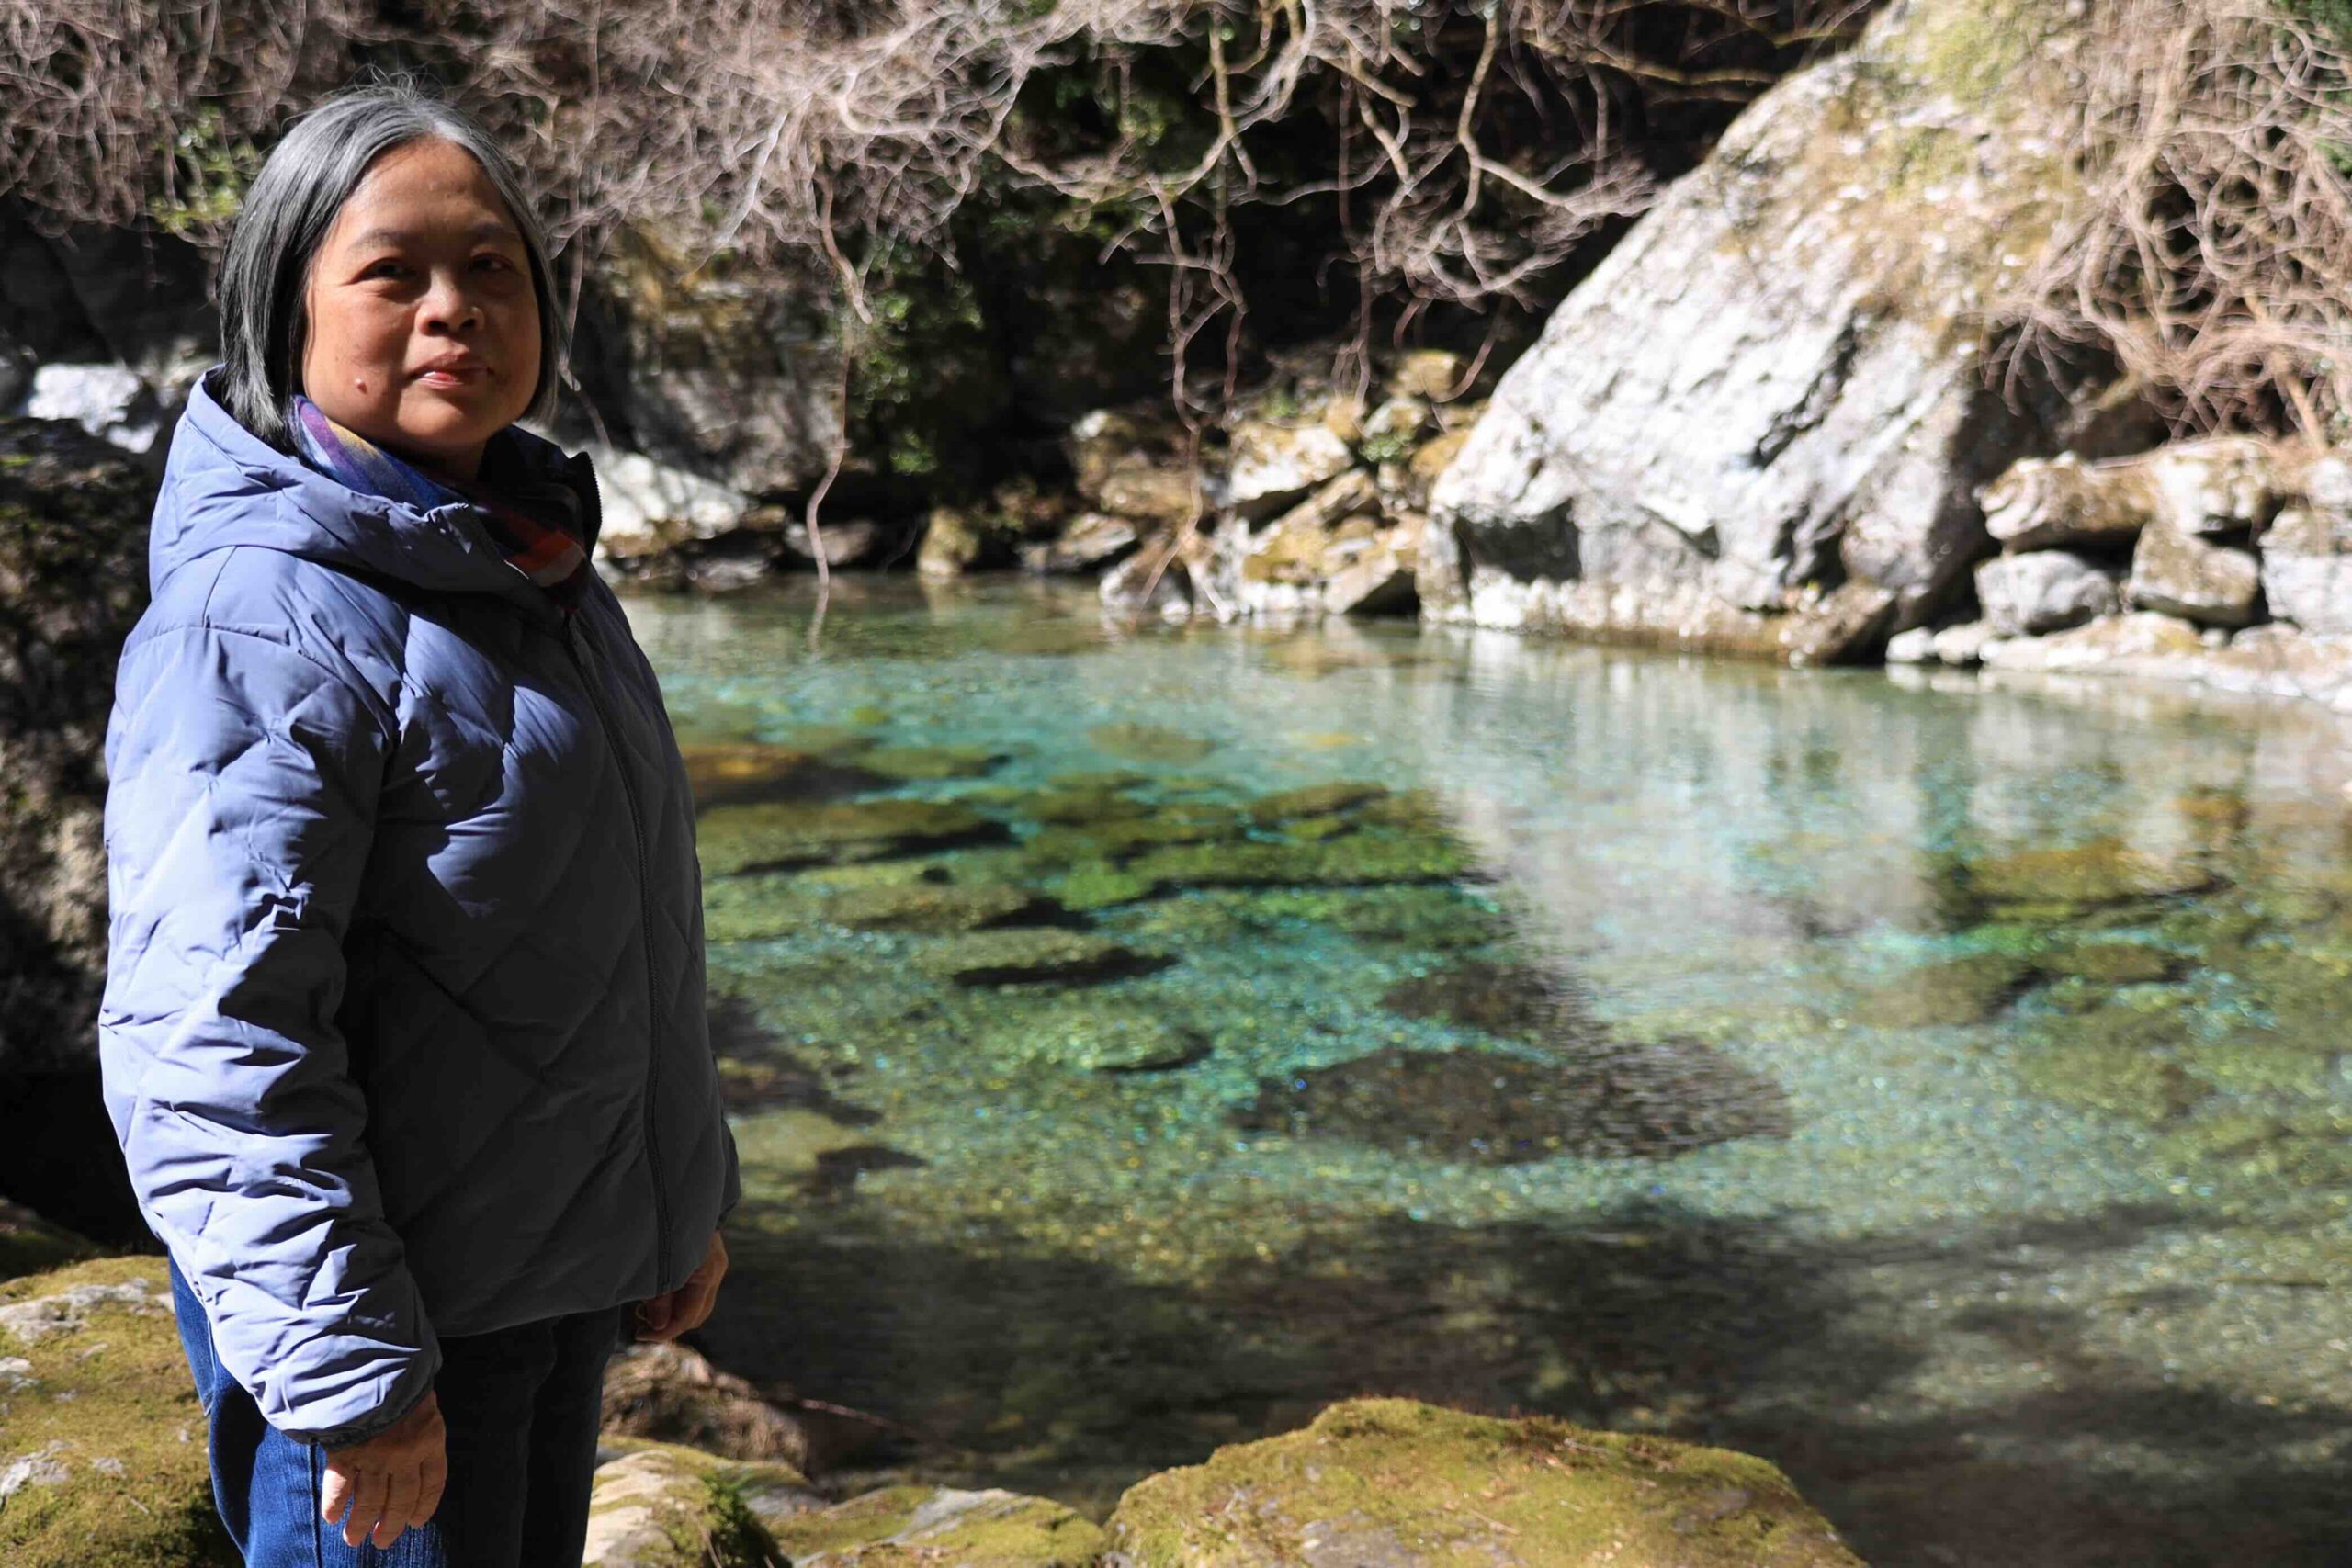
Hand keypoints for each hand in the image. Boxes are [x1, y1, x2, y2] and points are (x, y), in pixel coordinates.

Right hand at [321, 1387, 446, 1548]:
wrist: (373, 1361)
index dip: (424, 1505)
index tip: (415, 1523)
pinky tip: (332, 1518)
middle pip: (401, 1500)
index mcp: (430, 1439)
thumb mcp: (422, 1397)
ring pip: (370, 1501)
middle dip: (390, 1524)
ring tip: (353, 1539)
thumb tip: (416, 1439)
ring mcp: (375, 1456)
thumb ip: (420, 1422)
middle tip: (382, 1541)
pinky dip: (335, 1504)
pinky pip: (340, 1487)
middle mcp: (406, 1454)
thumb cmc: (402, 1375)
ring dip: (361, 1523)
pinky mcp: (347, 1452)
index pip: (433, 1483)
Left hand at [633, 1230, 727, 1342]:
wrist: (682, 1189)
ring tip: (648, 1305)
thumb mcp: (656, 1265)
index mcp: (705, 1274)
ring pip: (698, 1304)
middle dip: (671, 1324)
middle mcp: (716, 1271)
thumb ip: (658, 1298)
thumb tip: (658, 1326)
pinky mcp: (710, 1259)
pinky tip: (659, 1290)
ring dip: (675, 1311)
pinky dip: (679, 1297)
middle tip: (642, 1322)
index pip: (687, 1318)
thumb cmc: (664, 1224)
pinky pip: (697, 1290)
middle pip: (697, 1316)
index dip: (663, 1332)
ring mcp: (716, 1264)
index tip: (639, 1334)